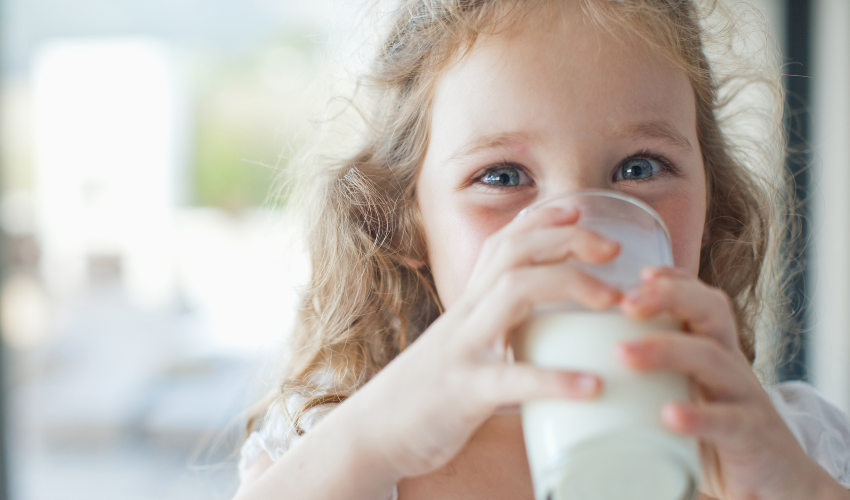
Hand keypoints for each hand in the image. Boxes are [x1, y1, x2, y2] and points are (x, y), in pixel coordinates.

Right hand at [337, 205, 619, 481]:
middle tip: (613, 248)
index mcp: (469, 306)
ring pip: (512, 292)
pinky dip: (554, 379)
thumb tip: (546, 336)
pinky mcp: (463, 391)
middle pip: (513, 253)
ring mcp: (463, 349)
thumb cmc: (427, 393)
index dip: (541, 219)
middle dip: (565, 239)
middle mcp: (465, 316)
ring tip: (612, 300)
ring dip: (568, 284)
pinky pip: (511, 378)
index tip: (579, 208)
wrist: (373, 433)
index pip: (502, 244)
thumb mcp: (464, 348)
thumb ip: (498, 333)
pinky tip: (592, 386)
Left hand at [617, 267, 848, 499]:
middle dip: (669, 298)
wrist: (777, 482)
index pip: (701, 300)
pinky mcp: (751, 436)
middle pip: (709, 313)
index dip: (674, 281)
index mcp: (713, 351)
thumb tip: (582, 369)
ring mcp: (744, 398)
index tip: (639, 273)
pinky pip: (727, 420)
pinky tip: (669, 415)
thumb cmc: (716, 433)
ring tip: (624, 353)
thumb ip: (651, 377)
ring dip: (666, 350)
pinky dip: (698, 416)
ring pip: (712, 359)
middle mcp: (730, 365)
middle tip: (626, 303)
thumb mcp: (686, 394)